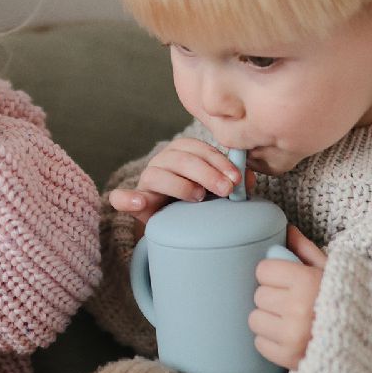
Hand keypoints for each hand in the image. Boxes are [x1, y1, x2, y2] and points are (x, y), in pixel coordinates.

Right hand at [109, 138, 255, 228]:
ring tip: (197, 197)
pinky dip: (127, 199)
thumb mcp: (217, 189)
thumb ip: (232, 182)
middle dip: (207, 173)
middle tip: (226, 190)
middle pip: (182, 159)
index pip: (200, 149)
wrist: (176, 223)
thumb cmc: (199, 200)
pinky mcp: (135, 201)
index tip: (237, 179)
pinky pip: (122, 198)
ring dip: (180, 184)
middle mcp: (163, 161)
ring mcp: (147, 180)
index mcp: (183, 153)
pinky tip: (139, 202)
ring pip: (159, 174)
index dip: (219, 161)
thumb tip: (250, 180)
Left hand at [249, 226, 326, 369]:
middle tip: (290, 300)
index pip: (263, 270)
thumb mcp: (332, 270)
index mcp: (307, 282)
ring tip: (289, 319)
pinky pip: (260, 343)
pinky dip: (271, 340)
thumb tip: (286, 229)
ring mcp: (291, 337)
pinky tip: (289, 336)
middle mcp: (297, 309)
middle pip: (259, 295)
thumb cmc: (349, 298)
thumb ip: (305, 249)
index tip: (286, 278)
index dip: (273, 273)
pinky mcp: (288, 358)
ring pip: (255, 319)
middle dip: (272, 295)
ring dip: (269, 318)